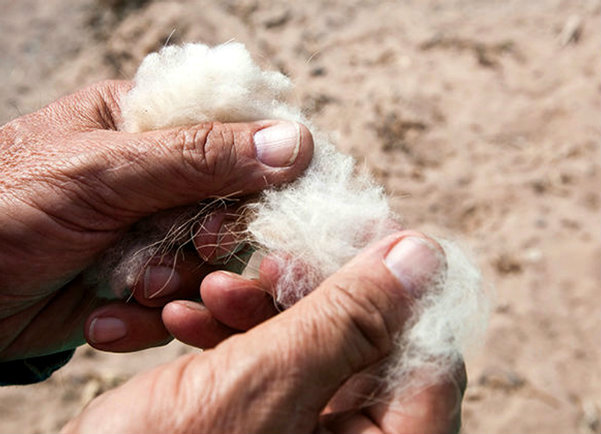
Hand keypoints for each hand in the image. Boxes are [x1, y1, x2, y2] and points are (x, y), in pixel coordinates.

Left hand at [0, 80, 312, 359]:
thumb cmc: (3, 208)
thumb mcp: (102, 171)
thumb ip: (198, 156)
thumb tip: (296, 143)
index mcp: (150, 124)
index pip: (237, 135)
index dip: (260, 173)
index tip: (251, 208)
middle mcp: (159, 177)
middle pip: (235, 206)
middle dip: (213, 239)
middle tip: (192, 249)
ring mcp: (151, 233)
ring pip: (211, 262)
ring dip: (178, 283)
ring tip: (132, 289)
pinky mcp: (141, 285)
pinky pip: (180, 304)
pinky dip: (151, 320)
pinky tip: (106, 318)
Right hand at [64, 232, 464, 433]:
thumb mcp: (264, 385)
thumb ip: (349, 320)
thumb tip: (422, 256)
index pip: (430, 355)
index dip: (399, 285)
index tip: (356, 229)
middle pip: (366, 344)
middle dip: (306, 294)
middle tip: (266, 261)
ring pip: (311, 346)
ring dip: (259, 309)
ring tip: (209, 293)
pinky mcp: (267, 427)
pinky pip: (271, 366)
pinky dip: (234, 336)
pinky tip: (189, 319)